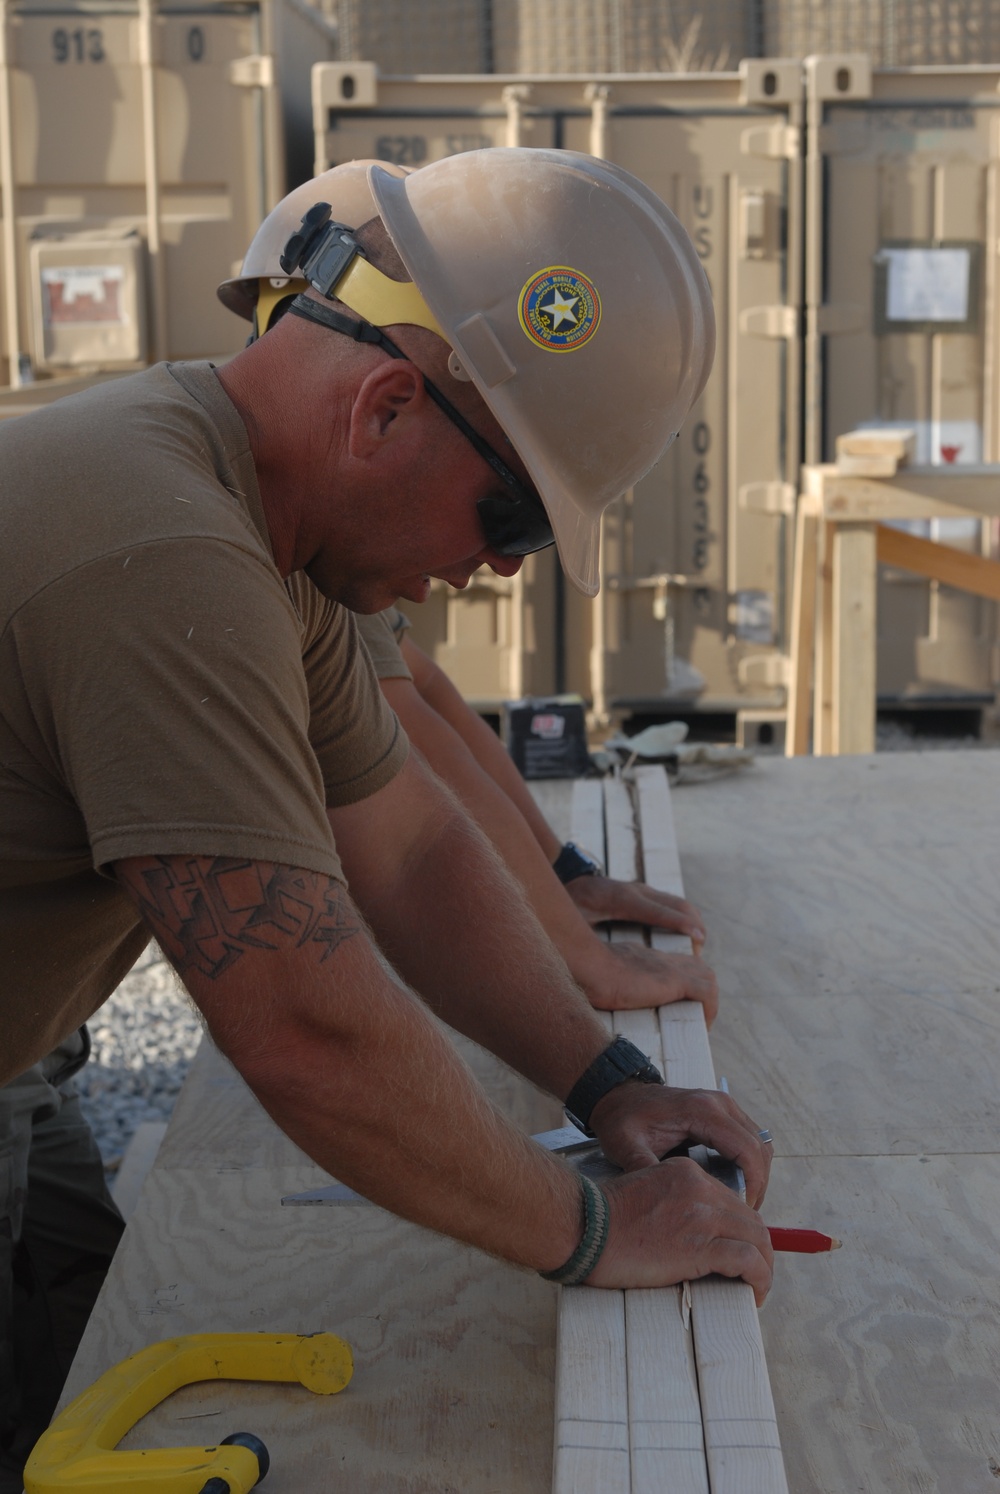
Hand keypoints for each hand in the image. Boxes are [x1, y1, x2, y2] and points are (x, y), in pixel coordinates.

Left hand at [567, 875, 706, 949]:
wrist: (569, 875)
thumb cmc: (570, 902)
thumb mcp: (573, 918)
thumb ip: (583, 933)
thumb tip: (592, 955)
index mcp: (622, 899)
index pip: (658, 911)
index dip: (680, 924)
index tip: (698, 939)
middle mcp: (638, 891)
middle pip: (678, 904)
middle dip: (695, 926)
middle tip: (699, 953)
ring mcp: (644, 890)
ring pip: (679, 903)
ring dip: (693, 922)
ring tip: (697, 948)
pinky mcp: (646, 895)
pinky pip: (673, 905)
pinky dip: (685, 919)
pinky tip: (687, 937)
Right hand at [583, 944, 718, 1023]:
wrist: (587, 967)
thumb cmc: (581, 976)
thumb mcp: (593, 980)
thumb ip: (599, 987)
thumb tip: (586, 1003)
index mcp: (640, 958)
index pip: (671, 965)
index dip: (681, 980)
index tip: (677, 1003)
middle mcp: (658, 960)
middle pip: (695, 967)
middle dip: (701, 990)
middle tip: (696, 1016)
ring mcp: (668, 968)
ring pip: (706, 976)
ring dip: (709, 1001)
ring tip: (702, 1024)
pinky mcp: (674, 980)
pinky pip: (706, 993)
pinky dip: (710, 1008)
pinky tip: (704, 1026)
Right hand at [585, 1157, 773, 1303]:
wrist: (582, 1227)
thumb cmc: (601, 1220)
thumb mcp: (644, 1193)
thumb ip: (672, 1204)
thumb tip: (691, 1237)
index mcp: (686, 1173)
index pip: (731, 1200)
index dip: (741, 1228)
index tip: (739, 1250)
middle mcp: (700, 1189)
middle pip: (750, 1218)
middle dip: (760, 1248)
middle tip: (754, 1273)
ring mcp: (702, 1216)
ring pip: (757, 1238)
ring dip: (764, 1266)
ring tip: (757, 1287)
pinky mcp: (700, 1246)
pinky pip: (748, 1261)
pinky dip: (760, 1279)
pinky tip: (755, 1294)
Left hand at [589, 1081, 771, 1208]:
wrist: (619, 1096)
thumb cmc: (622, 1119)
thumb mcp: (625, 1145)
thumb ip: (643, 1169)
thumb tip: (662, 1201)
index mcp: (701, 1110)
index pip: (747, 1149)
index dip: (754, 1183)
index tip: (744, 1210)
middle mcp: (719, 1103)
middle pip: (759, 1147)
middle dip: (758, 1183)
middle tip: (743, 1214)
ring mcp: (723, 1106)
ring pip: (759, 1142)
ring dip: (756, 1173)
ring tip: (739, 1203)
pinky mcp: (722, 1113)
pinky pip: (748, 1139)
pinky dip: (748, 1163)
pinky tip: (732, 1185)